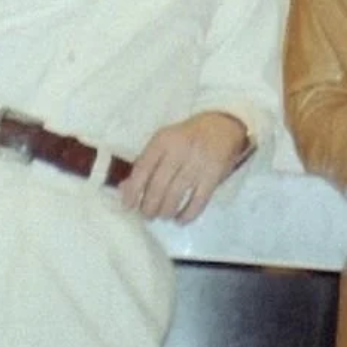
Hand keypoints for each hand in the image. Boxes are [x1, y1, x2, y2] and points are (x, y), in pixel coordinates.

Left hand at [119, 112, 249, 223]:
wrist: (222, 127)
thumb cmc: (186, 137)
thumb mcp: (164, 142)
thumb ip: (145, 163)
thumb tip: (124, 189)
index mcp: (163, 140)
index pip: (143, 168)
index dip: (133, 191)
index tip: (128, 206)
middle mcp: (180, 150)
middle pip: (158, 186)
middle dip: (149, 207)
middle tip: (147, 214)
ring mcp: (198, 163)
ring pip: (175, 196)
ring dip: (165, 212)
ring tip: (163, 215)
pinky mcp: (213, 175)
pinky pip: (197, 202)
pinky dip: (186, 215)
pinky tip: (180, 219)